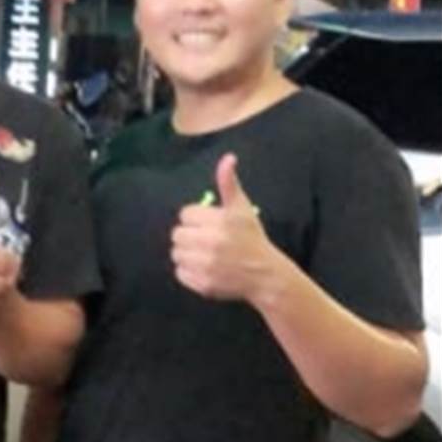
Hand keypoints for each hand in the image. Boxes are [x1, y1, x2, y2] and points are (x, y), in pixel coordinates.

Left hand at [170, 153, 283, 303]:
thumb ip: (229, 183)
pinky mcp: (203, 284)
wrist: (265, 275)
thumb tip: (228, 158)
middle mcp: (211, 243)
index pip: (185, 214)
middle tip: (205, 240)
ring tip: (204, 254)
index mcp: (219, 221)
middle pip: (177, 234)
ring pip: (176, 253)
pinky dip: (189, 272)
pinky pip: (180, 273)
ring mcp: (206, 265)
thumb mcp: (241, 208)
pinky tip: (204, 268)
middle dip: (189, 235)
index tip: (209, 225)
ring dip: (187, 253)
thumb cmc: (251, 238)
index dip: (196, 219)